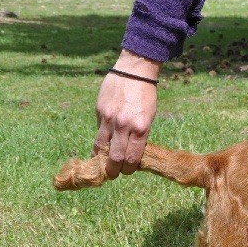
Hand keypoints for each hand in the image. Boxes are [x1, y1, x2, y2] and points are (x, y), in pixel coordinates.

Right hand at [93, 50, 161, 178]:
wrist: (134, 71)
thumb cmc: (146, 95)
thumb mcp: (149, 116)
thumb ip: (139, 134)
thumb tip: (129, 152)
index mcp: (141, 128)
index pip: (132, 157)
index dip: (128, 168)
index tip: (127, 172)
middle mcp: (124, 125)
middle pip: (115, 157)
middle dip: (114, 170)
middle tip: (113, 175)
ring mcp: (110, 118)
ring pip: (101, 147)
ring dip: (102, 159)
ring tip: (103, 164)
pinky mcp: (99, 111)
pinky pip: (98, 132)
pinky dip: (98, 142)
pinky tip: (99, 148)